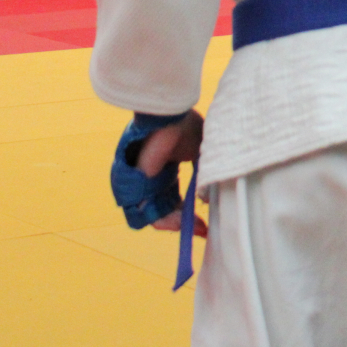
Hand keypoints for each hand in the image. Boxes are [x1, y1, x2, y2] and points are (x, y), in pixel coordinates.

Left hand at [136, 110, 206, 234]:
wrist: (168, 116)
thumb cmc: (184, 127)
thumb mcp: (202, 151)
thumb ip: (205, 174)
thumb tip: (208, 198)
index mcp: (167, 168)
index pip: (176, 197)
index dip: (190, 211)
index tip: (204, 224)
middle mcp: (154, 178)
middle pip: (166, 208)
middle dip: (185, 222)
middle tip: (202, 230)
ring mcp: (144, 183)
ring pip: (157, 213)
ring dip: (177, 224)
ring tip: (195, 228)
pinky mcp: (137, 187)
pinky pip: (146, 213)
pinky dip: (165, 222)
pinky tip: (182, 224)